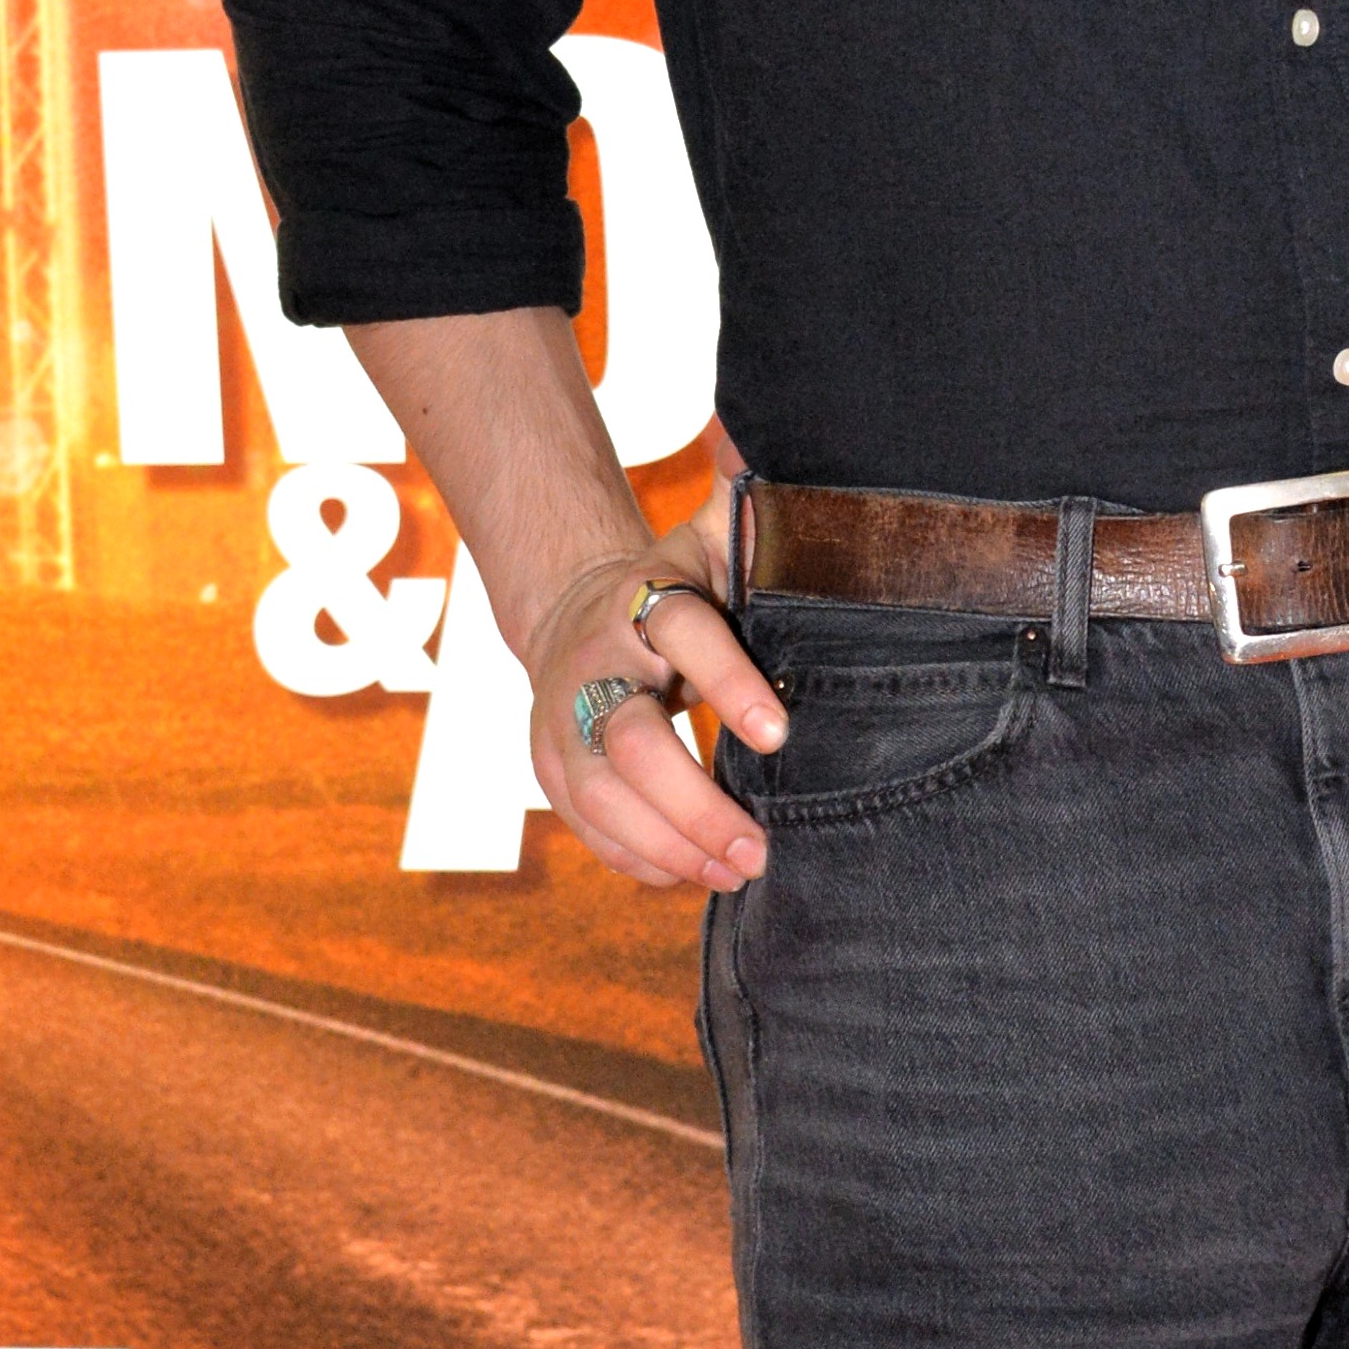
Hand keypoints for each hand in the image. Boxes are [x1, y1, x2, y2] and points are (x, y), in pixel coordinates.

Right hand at [522, 478, 790, 894]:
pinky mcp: (550, 769)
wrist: (575, 612)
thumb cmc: (676, 583)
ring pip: (602, 797)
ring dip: (671, 846)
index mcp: (642, 596)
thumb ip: (753, 520)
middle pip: (634, 742)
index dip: (730, 684)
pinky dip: (638, 859)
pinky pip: (586, 828)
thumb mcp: (712, 544)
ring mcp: (560, 721)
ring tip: (737, 871)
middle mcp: (593, 661)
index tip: (782, 735)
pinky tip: (692, 874)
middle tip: (760, 846)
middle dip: (697, 804)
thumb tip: (798, 473)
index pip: (682, 632)